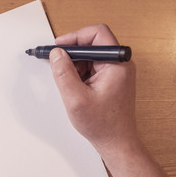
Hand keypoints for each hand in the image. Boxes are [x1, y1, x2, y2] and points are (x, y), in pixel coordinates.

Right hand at [49, 24, 136, 153]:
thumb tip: (56, 54)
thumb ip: (64, 74)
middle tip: (55, 63)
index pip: (96, 34)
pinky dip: (79, 72)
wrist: (115, 142)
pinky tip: (73, 86)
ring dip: (74, 64)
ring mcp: (116, 71)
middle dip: (72, 52)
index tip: (58, 47)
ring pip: (90, 55)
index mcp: (117, 64)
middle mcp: (120, 64)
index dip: (74, 37)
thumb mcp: (76, 99)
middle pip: (92, 43)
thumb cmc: (102, 125)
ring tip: (67, 82)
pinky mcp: (111, 78)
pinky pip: (92, 66)